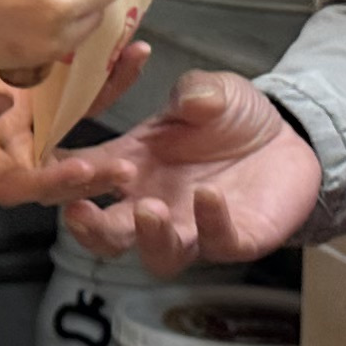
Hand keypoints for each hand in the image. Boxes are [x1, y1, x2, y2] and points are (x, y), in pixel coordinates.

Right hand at [35, 69, 321, 274]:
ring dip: (148, 238)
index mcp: (132, 166)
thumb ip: (194, 90)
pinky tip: (209, 197)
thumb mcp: (208, 90)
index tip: (58, 167)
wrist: (287, 135)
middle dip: (90, 230)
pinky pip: (219, 242)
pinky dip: (211, 224)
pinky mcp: (238, 239)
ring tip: (148, 210)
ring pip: (159, 255)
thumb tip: (191, 100)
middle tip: (79, 211)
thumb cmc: (232, 116)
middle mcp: (154, 204)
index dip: (64, 178)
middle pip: (109, 236)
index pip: (84, 180)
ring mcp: (194, 228)